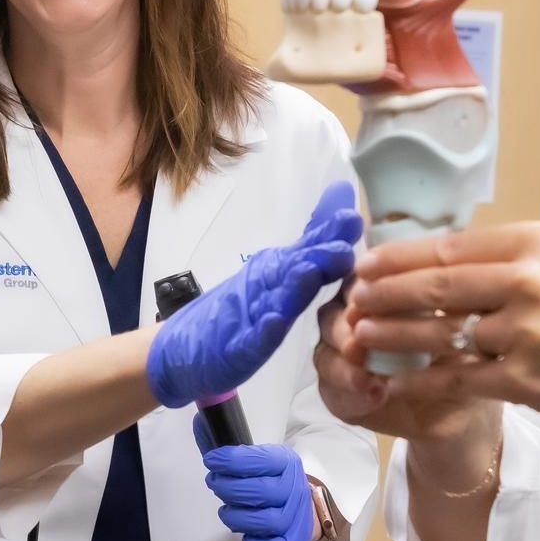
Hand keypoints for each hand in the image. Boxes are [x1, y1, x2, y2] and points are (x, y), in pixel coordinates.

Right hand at [147, 181, 362, 407]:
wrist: (184, 347)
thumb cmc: (239, 309)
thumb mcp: (280, 273)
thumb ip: (313, 239)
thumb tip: (342, 192)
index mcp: (280, 271)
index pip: (310, 250)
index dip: (332, 236)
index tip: (355, 218)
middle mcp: (266, 286)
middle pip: (295, 267)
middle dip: (319, 254)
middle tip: (344, 241)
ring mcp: (250, 316)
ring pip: (275, 299)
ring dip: (293, 285)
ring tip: (311, 272)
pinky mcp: (237, 347)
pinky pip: (251, 339)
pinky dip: (262, 331)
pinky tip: (273, 323)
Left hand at [194, 421, 316, 540]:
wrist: (298, 509)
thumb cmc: (267, 481)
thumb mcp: (251, 457)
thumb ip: (223, 443)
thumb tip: (200, 422)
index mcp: (285, 462)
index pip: (260, 460)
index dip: (231, 460)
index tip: (212, 460)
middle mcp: (295, 488)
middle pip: (261, 492)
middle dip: (229, 489)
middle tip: (215, 484)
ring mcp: (297, 518)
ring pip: (265, 521)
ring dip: (236, 517)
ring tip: (227, 510)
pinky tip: (246, 534)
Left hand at [346, 222, 539, 451]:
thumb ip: (512, 262)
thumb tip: (443, 263)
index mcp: (537, 242)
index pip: (451, 245)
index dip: (398, 257)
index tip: (364, 263)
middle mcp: (529, 281)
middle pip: (436, 284)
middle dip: (384, 292)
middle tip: (350, 298)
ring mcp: (527, 333)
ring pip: (440, 333)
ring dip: (392, 336)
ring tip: (359, 337)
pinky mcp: (528, 380)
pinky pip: (458, 380)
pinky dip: (419, 383)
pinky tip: (392, 384)